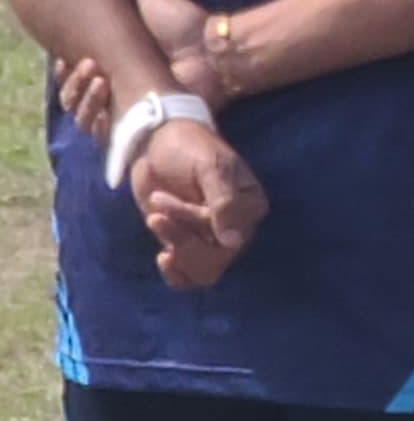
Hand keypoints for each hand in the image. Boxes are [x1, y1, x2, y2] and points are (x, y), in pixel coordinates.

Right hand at [54, 0, 219, 132]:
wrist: (214, 54)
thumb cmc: (184, 25)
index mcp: (111, 62)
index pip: (70, 72)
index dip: (62, 68)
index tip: (62, 57)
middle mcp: (114, 88)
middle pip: (72, 98)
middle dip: (71, 85)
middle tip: (89, 66)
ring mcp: (126, 109)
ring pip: (84, 119)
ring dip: (84, 102)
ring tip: (101, 81)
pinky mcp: (140, 126)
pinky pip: (106, 137)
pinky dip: (98, 123)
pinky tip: (103, 106)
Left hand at [133, 118, 265, 291]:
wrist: (158, 144)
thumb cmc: (188, 148)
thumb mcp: (210, 166)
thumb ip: (225, 201)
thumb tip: (235, 242)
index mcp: (250, 206)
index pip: (231, 239)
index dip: (194, 223)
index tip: (162, 198)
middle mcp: (236, 227)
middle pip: (216, 260)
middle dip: (182, 239)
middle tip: (156, 213)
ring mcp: (210, 238)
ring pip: (202, 271)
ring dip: (176, 250)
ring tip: (155, 221)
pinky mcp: (187, 243)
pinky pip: (188, 276)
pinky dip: (175, 274)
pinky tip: (162, 256)